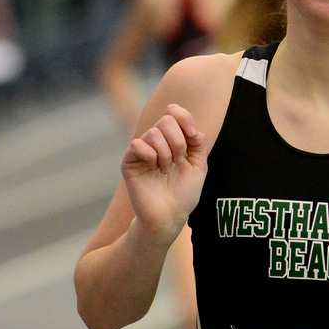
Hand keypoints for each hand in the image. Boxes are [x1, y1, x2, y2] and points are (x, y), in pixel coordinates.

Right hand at [122, 104, 207, 238]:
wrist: (170, 216)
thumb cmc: (184, 194)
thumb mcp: (199, 166)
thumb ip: (198, 143)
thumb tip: (192, 127)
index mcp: (173, 139)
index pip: (174, 112)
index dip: (185, 118)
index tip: (193, 136)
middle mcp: (156, 141)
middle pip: (166, 120)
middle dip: (178, 141)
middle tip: (179, 161)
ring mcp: (142, 151)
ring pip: (153, 133)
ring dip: (166, 154)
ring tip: (166, 171)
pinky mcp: (129, 162)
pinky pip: (137, 144)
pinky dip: (150, 156)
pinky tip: (154, 169)